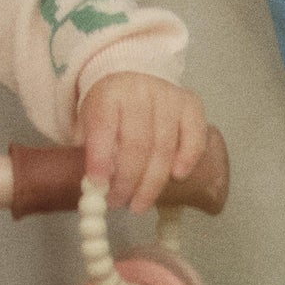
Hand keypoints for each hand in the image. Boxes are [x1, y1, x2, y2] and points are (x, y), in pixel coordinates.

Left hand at [79, 72, 209, 211]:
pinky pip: (194, 135)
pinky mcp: (191, 104)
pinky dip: (187, 159)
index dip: (100, 158)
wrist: (136, 80)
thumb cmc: (112, 111)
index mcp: (108, 95)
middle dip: (127, 180)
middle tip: (119, 202)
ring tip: (139, 204)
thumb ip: (90, 151)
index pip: (103, 126)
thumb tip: (95, 188)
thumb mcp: (89, 123)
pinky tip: (177, 177)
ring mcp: (168, 97)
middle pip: (137, 142)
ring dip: (152, 182)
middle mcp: (139, 92)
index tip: (98, 186)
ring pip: (164, 146)